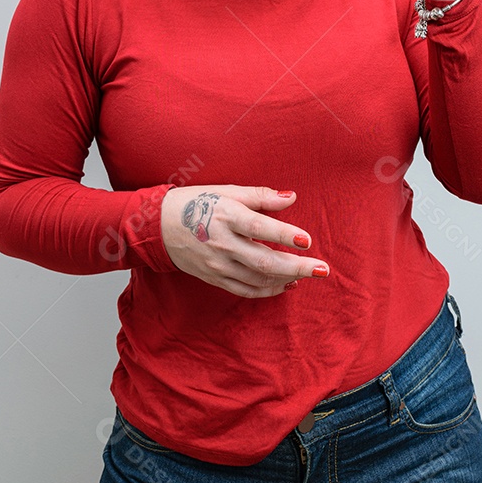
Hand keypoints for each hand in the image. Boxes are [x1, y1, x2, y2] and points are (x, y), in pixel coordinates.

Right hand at [160, 185, 328, 297]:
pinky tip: (287, 284)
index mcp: (225, 216)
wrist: (158, 226)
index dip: (284, 235)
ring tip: (310, 274)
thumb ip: (260, 196)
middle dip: (297, 267)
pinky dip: (269, 291)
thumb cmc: (197, 203)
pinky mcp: (215, 278)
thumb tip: (291, 198)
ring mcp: (218, 265)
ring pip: (258, 279)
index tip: (307, 240)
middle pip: (263, 261)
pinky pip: (246, 290)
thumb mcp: (227, 192)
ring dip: (287, 279)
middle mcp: (222, 243)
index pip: (258, 228)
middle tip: (323, 269)